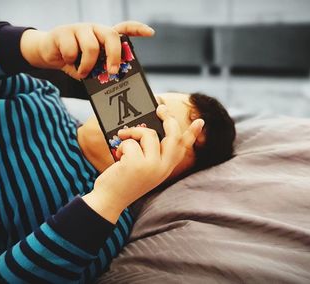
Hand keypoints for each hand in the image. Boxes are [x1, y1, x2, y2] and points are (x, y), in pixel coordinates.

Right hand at [20, 21, 154, 79]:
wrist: (48, 54)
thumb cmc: (74, 61)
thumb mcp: (90, 66)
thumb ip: (100, 69)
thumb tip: (111, 79)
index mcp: (103, 36)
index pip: (124, 28)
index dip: (138, 29)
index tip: (151, 33)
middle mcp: (94, 29)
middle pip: (111, 35)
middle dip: (114, 55)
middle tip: (112, 71)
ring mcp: (79, 28)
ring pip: (91, 46)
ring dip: (87, 65)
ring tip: (82, 72)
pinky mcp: (63, 32)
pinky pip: (72, 50)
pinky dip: (71, 61)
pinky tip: (67, 61)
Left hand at [83, 105, 203, 222]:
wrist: (109, 200)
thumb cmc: (122, 181)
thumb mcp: (143, 168)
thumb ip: (151, 152)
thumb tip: (149, 128)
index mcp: (166, 168)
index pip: (183, 148)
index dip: (193, 134)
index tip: (200, 121)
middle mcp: (163, 168)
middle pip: (173, 135)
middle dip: (168, 118)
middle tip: (159, 108)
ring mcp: (152, 166)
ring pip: (149, 134)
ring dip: (133, 133)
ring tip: (123, 141)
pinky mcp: (137, 164)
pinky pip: (131, 142)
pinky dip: (122, 145)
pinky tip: (118, 157)